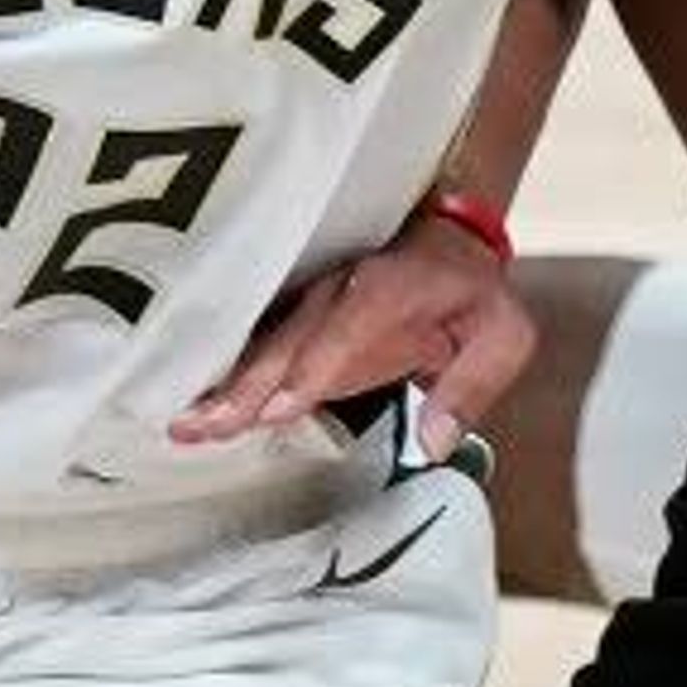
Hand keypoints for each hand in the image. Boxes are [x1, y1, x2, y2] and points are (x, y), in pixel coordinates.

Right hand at [170, 206, 535, 456]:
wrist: (449, 241)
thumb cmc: (475, 295)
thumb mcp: (503, 337)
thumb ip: (470, 388)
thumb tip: (433, 444)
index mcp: (387, 293)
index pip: (341, 333)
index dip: (309, 370)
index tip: (274, 408)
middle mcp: (337, 295)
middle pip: (284, 346)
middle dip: (243, 389)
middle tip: (200, 426)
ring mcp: (311, 306)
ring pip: (261, 349)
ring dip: (221, 387)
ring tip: (183, 422)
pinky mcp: (298, 321)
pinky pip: (258, 349)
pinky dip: (224, 377)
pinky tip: (193, 406)